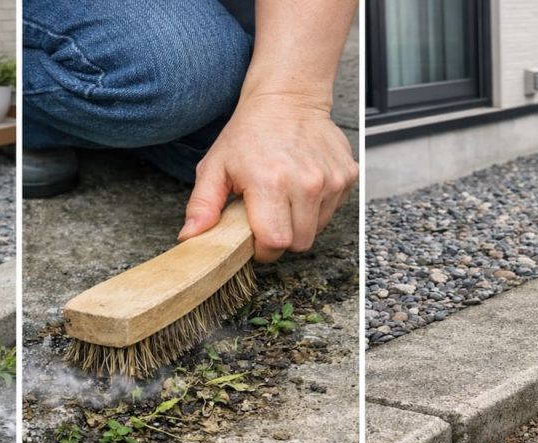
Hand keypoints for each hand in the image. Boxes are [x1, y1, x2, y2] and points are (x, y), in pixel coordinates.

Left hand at [177, 94, 357, 262]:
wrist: (287, 99)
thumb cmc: (249, 133)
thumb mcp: (215, 167)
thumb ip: (202, 205)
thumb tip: (190, 236)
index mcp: (270, 182)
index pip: (274, 243)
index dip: (262, 248)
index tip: (255, 237)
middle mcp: (306, 182)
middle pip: (299, 243)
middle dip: (281, 238)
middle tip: (267, 216)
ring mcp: (331, 180)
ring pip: (317, 230)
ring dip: (299, 223)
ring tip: (284, 198)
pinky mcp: (347, 176)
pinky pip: (331, 211)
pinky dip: (317, 207)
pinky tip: (302, 186)